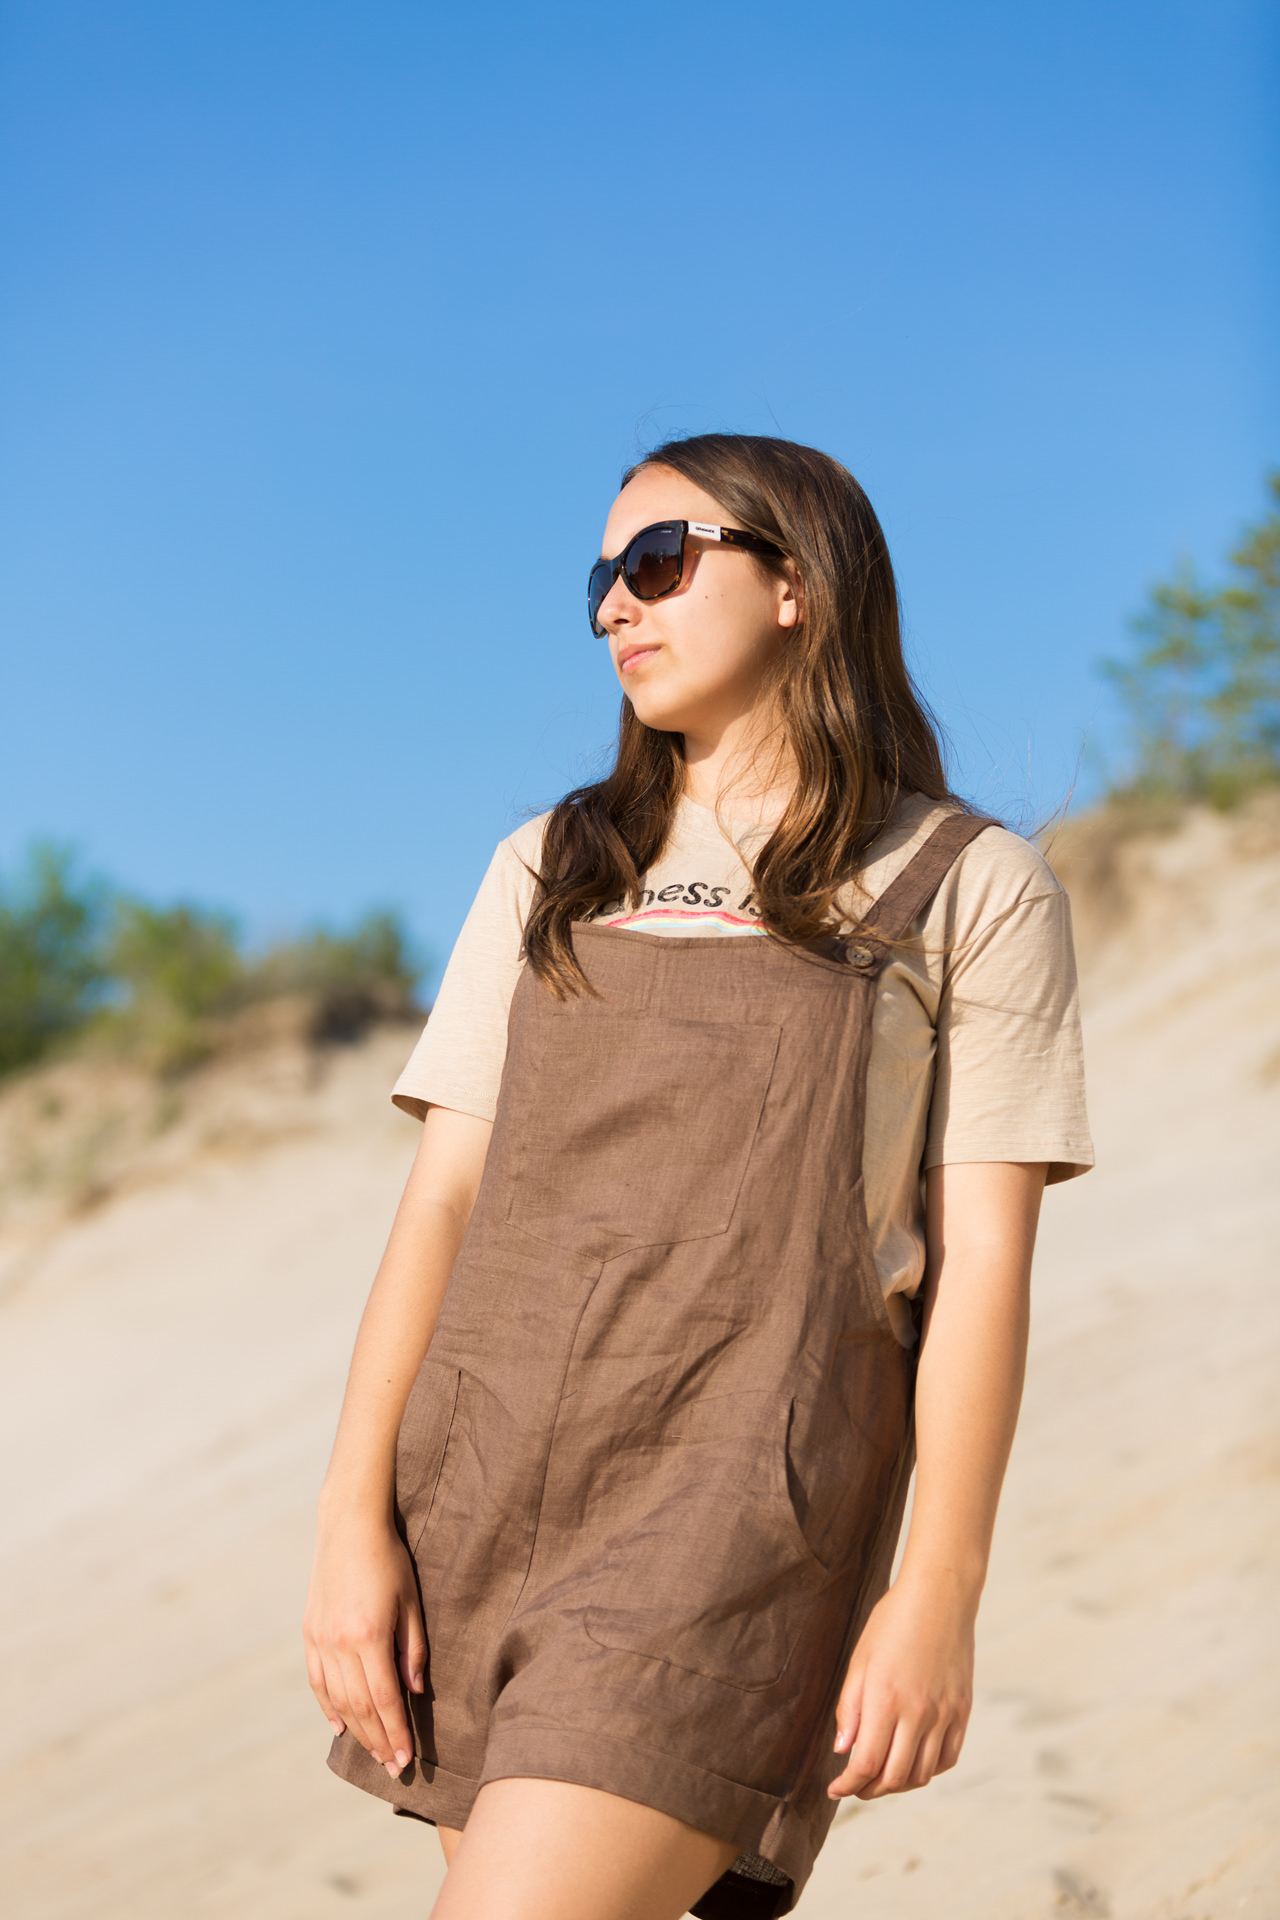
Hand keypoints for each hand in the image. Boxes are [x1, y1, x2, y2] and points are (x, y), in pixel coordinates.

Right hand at [303, 1511, 425, 1778]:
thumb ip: (413, 1649)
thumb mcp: (412, 1601)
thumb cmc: (389, 1560)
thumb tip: (414, 1692)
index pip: (384, 1699)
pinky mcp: (309, 1633)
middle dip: (378, 1741)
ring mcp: (320, 1639)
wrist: (348, 1526)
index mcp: (369, 1635)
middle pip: (359, 1707)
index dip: (396, 1733)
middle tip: (394, 1767)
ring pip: (337, 1699)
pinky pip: (317, 1681)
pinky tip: (340, 1726)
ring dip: (356, 1731)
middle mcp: (339, 1643)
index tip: (407, 1760)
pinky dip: (328, 1707)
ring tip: (374, 1752)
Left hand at [827, 1573, 974, 1799]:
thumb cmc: (892, 1622)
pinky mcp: (962, 1711)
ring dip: (898, 1784)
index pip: (865, 1763)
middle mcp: (917, 1713)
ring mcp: (944, 1714)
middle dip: (869, 1790)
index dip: (847, 1784)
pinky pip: (947, 1759)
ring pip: (922, 1774)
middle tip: (855, 1787)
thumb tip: (842, 1751)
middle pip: (894, 1777)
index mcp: (885, 1699)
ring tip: (881, 1777)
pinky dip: (929, 1771)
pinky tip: (913, 1762)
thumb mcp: (860, 1660)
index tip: (835, 1789)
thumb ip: (849, 1708)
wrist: (939, 1597)